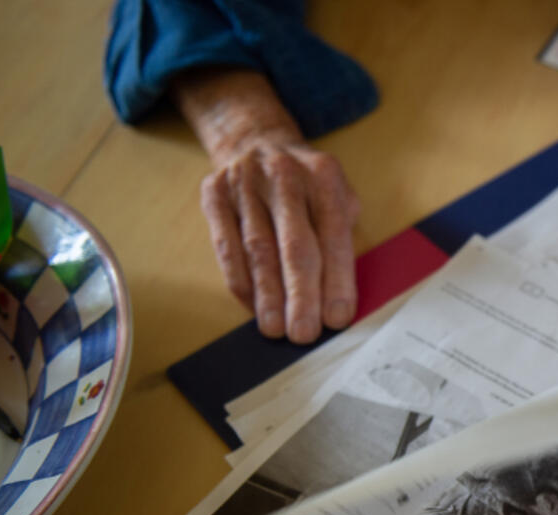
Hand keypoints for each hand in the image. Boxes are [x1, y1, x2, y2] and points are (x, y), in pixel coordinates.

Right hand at [173, 69, 358, 343]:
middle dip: (300, 294)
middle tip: (303, 333)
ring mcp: (245, 181)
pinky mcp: (214, 193)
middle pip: (294, 244)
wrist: (255, 139)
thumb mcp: (338, 194)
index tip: (338, 318)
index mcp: (324, 174)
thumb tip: (342, 293)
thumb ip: (343, 235)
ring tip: (275, 328)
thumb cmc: (307, 185)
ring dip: (267, 294)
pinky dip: (240, 280)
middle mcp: (284, 174)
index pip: (334, 235)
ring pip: (258, 248)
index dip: (337, 279)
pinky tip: (251, 306)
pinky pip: (226, 245)